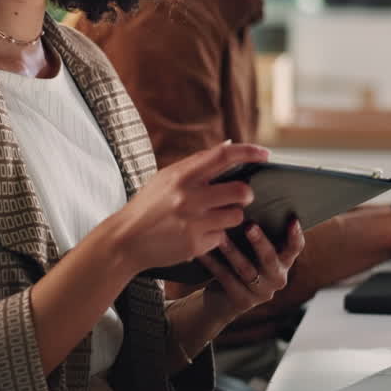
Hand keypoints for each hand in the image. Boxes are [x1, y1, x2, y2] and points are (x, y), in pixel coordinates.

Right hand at [106, 142, 268, 272]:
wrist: (125, 240)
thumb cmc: (148, 205)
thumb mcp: (165, 177)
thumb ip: (195, 164)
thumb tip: (228, 146)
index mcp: (182, 176)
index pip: (223, 156)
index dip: (248, 153)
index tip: (265, 154)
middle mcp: (189, 197)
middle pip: (241, 191)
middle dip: (246, 194)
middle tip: (240, 196)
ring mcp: (194, 222)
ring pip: (236, 216)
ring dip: (231, 216)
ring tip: (212, 217)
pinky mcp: (196, 244)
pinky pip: (222, 238)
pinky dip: (215, 236)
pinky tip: (196, 234)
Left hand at [197, 218, 304, 318]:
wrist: (224, 301)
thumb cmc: (241, 263)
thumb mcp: (254, 252)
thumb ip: (256, 232)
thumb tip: (245, 197)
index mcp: (284, 262)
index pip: (295, 248)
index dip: (295, 235)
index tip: (291, 219)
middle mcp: (277, 278)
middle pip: (270, 258)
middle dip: (259, 241)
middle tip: (249, 226)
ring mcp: (261, 292)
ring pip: (246, 269)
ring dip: (232, 251)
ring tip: (220, 237)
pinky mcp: (243, 301)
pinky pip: (226, 278)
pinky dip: (213, 264)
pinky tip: (203, 252)